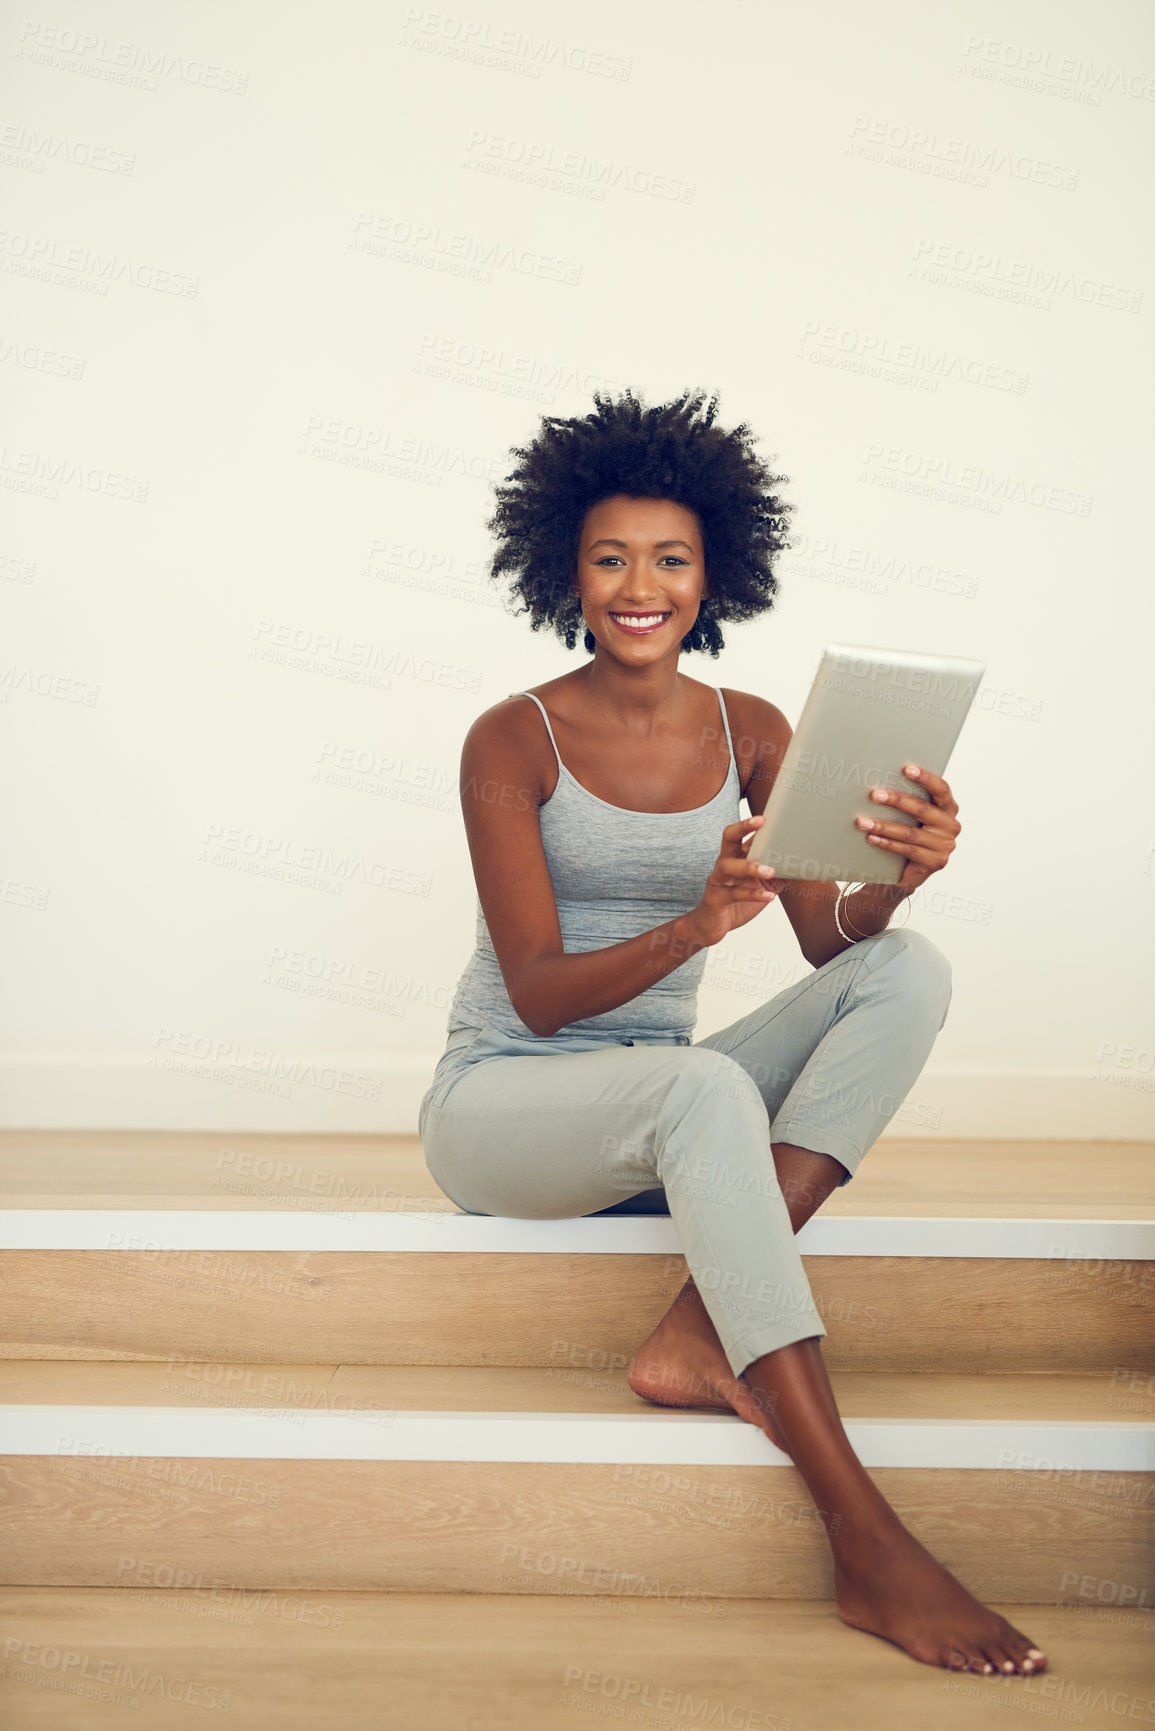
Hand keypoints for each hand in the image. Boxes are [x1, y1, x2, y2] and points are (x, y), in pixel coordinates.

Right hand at [682, 815, 780, 947]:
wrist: (712, 926)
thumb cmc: (737, 902)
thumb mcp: (763, 886)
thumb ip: (780, 875)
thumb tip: (805, 866)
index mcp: (736, 857)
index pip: (742, 833)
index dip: (752, 822)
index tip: (768, 814)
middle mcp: (725, 863)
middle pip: (729, 838)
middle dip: (743, 827)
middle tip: (760, 821)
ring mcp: (719, 880)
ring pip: (730, 866)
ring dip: (750, 867)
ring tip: (770, 870)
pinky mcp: (717, 898)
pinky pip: (734, 894)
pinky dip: (753, 894)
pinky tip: (769, 896)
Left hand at [855, 764, 960, 894]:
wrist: (910, 871)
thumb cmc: (910, 834)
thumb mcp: (912, 816)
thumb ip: (908, 801)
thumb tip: (880, 785)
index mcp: (949, 808)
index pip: (941, 789)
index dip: (926, 778)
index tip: (906, 769)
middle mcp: (951, 826)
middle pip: (922, 809)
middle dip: (897, 800)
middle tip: (875, 794)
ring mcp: (945, 846)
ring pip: (910, 833)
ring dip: (884, 826)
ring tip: (863, 821)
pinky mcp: (935, 862)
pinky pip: (908, 850)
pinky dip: (887, 843)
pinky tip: (872, 838)